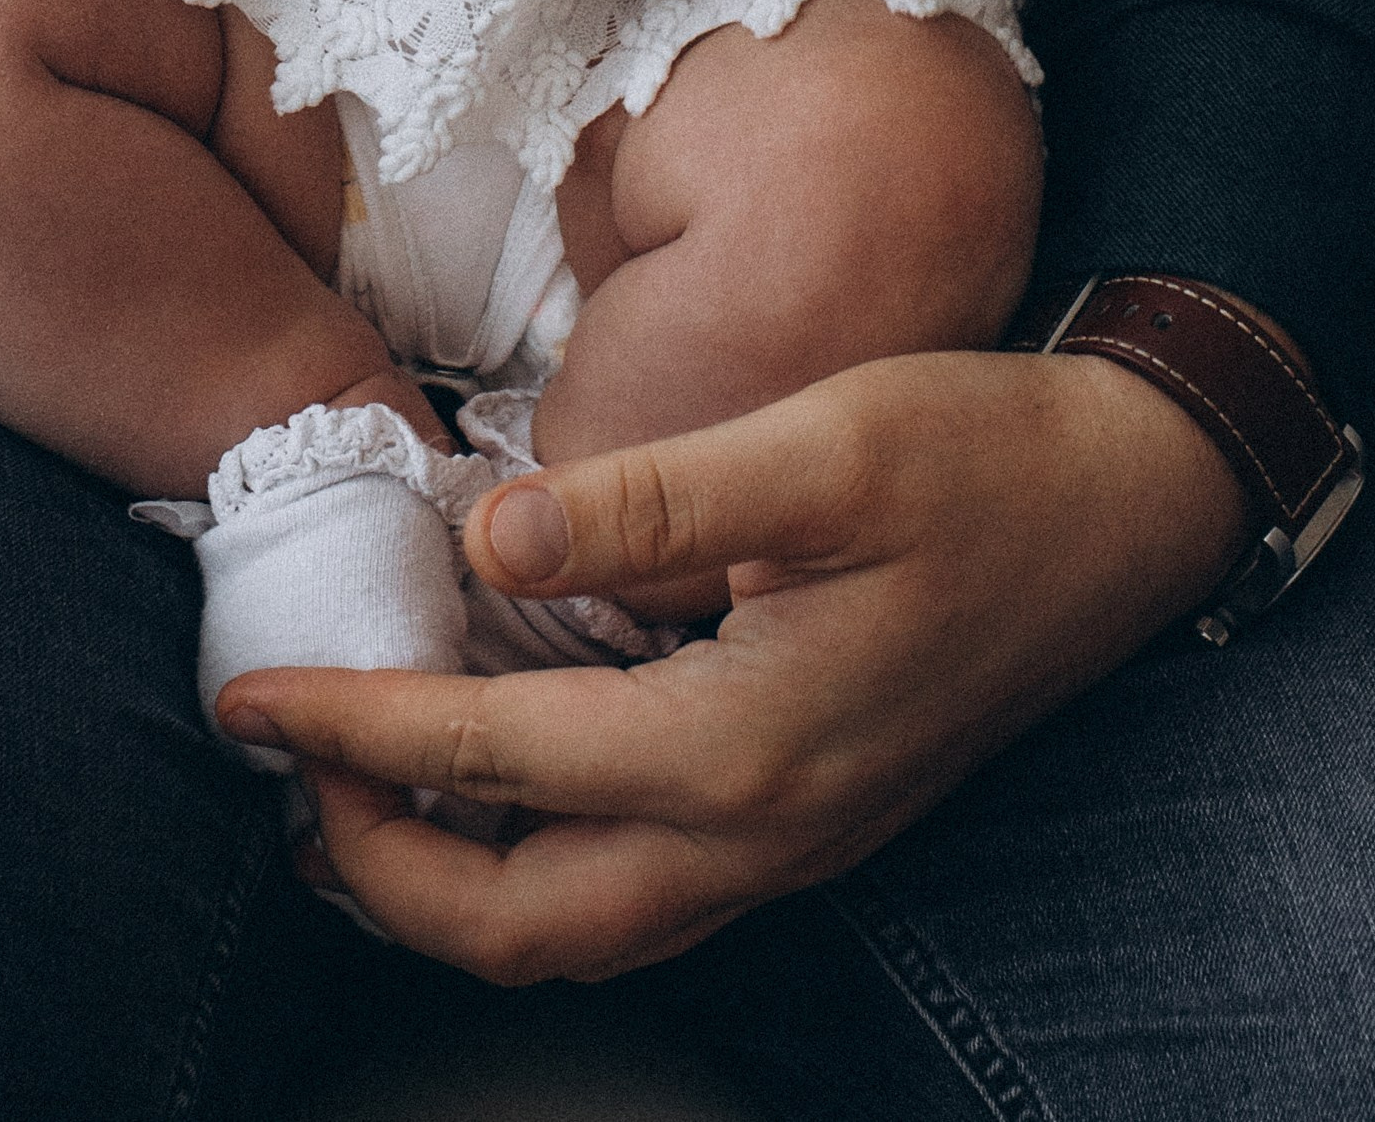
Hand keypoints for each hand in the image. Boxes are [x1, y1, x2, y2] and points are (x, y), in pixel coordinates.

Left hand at [217, 348, 1250, 983]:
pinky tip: (496, 778)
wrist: (1130, 503)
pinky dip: (531, 864)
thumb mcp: (823, 447)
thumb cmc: (985, 457)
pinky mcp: (808, 812)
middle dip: (376, 863)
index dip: (352, 731)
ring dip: (447, 886)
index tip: (243, 699)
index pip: (494, 761)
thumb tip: (488, 542)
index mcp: (746, 746)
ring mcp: (791, 839)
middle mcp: (762, 830)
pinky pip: (634, 892)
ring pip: (577, 929)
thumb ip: (651, 500)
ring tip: (354, 795)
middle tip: (287, 758)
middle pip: (517, 922)